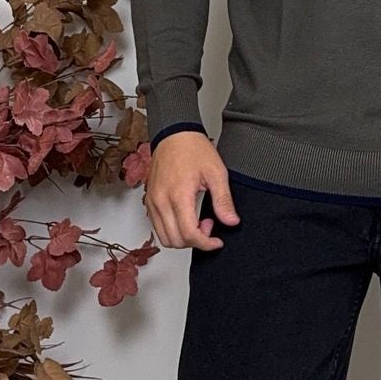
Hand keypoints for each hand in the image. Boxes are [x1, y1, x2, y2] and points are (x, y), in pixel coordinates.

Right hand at [144, 131, 241, 250]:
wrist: (174, 135)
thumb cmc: (193, 149)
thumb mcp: (216, 173)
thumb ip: (223, 200)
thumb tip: (231, 221)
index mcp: (178, 195)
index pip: (189, 234)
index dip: (206, 243)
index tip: (217, 241)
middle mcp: (161, 201)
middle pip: (175, 240)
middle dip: (195, 241)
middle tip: (209, 225)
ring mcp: (152, 202)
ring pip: (164, 237)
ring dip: (183, 238)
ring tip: (197, 221)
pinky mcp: (149, 201)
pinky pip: (157, 227)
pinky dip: (172, 230)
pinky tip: (186, 217)